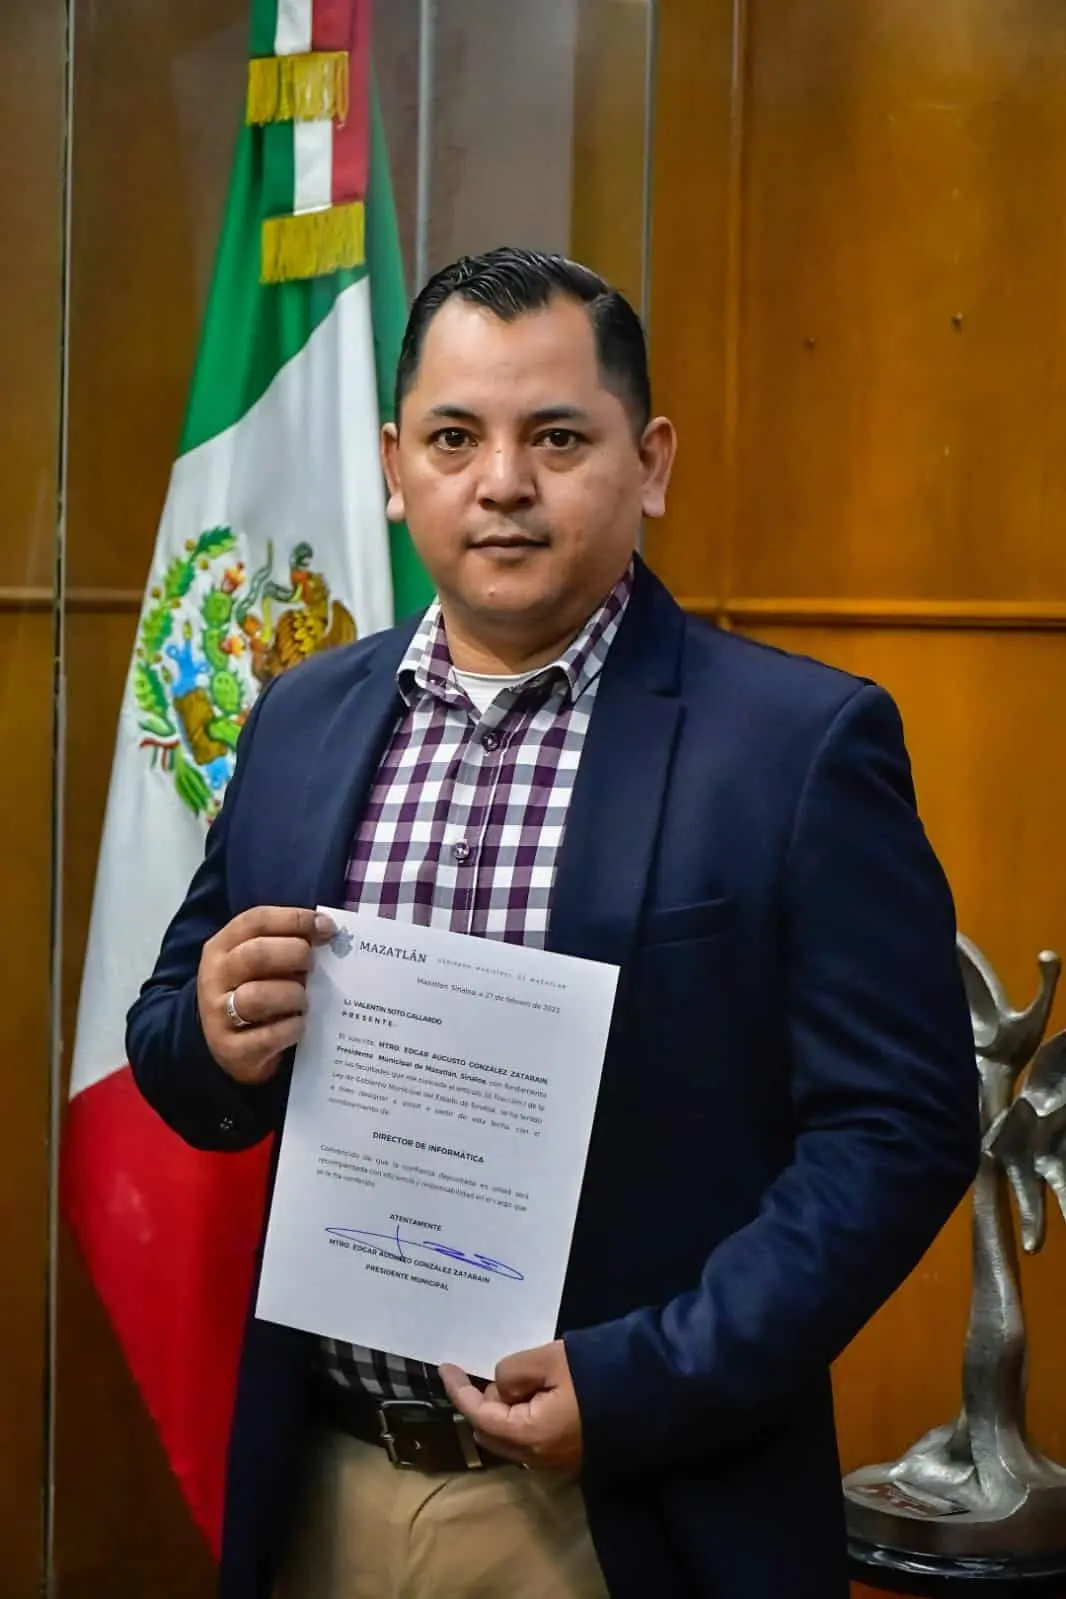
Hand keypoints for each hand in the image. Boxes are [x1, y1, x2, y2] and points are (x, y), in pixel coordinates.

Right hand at [197, 905, 334, 1084]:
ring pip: (258, 996)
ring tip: (303, 1001)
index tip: (326, 928)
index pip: (256, 921)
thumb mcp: (261, 964)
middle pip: (256, 954)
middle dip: (295, 955)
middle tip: (312, 966)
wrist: (229, 1047)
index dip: (295, 920)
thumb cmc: (256, 993)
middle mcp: (215, 977)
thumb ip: (286, 944)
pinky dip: (291, 1029)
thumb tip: (326, 930)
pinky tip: (298, 1025)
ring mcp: (218, 1015)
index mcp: (222, 947)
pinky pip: (268, 1036)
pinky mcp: (231, 1050)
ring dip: (293, 995)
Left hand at [440, 1340, 582, 1471]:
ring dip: (501, 1412)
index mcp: (528, 1435)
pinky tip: (534, 1395)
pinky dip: (518, 1419)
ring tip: (521, 1381)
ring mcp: (552, 1462)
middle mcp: (535, 1457)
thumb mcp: (548, 1360)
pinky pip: (526, 1440)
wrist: (644, 1396)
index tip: (446, 1368)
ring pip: (507, 1438)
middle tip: (493, 1375)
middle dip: (481, 1403)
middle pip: (489, 1432)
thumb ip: (512, 1372)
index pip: (479, 1416)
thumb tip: (501, 1388)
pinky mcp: (564, 1456)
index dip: (459, 1391)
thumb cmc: (595, 1375)